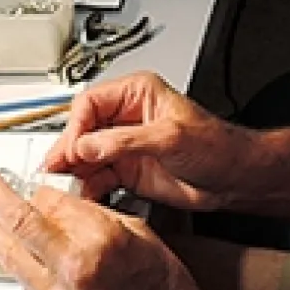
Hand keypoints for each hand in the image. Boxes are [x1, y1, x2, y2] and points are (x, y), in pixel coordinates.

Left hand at [0, 166, 222, 289]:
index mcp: (101, 240)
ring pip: (10, 256)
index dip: (38, 190)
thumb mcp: (138, 233)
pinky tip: (6, 251)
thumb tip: (57, 204)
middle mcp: (75, 268)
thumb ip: (93, 216)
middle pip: (20, 223)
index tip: (32, 184)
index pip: (52, 203)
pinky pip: (23, 284)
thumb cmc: (162, 287)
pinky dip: (13, 263)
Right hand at [44, 72, 258, 210]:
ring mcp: (124, 146)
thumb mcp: (169, 137)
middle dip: (67, 151)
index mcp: (137, 94)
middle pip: (81, 130)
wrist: (235, 178)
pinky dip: (87, 187)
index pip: (90, 104)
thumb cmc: (217, 146)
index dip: (76, 127)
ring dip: (73, 172)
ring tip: (62, 186)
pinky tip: (82, 195)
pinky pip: (97, 177)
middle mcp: (126, 118)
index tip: (70, 150)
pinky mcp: (126, 171)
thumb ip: (125, 141)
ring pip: (85, 156)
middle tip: (54, 170)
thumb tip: (87, 146)